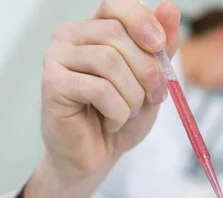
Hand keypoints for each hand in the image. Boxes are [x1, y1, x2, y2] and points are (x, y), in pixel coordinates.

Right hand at [19, 0, 180, 197]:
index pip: (116, 6)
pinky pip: (98, 89)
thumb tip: (170, 7)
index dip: (143, 22)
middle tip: (156, 97)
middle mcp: (69, 37)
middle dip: (146, 70)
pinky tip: (111, 123)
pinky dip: (117, 112)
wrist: (97, 156)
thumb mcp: (151, 80)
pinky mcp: (52, 84)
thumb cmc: (121, 117)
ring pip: (108, 61)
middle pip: (116, 35)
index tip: (160, 47)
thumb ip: (161, 47)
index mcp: (93, 28)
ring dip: (132, 95)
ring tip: (129, 113)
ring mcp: (56, 58)